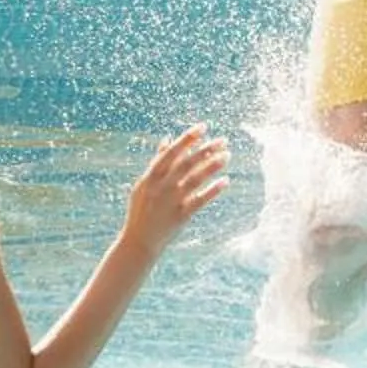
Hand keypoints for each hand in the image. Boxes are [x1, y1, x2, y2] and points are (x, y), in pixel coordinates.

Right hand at [122, 125, 228, 251]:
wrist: (139, 241)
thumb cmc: (142, 209)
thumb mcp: (144, 183)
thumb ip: (156, 161)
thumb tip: (168, 138)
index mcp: (151, 176)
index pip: (172, 152)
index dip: (188, 139)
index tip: (203, 127)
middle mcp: (162, 186)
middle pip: (187, 163)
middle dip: (206, 150)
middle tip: (223, 140)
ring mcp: (172, 201)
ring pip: (196, 179)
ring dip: (212, 166)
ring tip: (227, 156)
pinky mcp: (181, 216)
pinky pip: (201, 200)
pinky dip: (213, 190)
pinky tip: (226, 181)